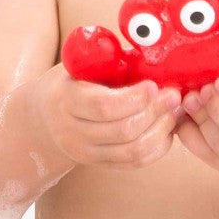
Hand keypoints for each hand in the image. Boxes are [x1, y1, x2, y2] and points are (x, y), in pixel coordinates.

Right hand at [36, 65, 182, 169]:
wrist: (46, 116)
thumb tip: (153, 55)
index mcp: (66, 100)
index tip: (154, 85)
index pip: (104, 106)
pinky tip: (166, 129)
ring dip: (160, 131)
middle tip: (173, 96)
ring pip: (132, 151)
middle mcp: (72, 132)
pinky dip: (157, 147)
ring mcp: (85, 152)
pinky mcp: (99, 164)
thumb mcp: (83, 65)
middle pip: (122, 130)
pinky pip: (135, 162)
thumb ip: (112, 61)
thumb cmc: (72, 82)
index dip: (135, 98)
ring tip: (173, 112)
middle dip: (154, 112)